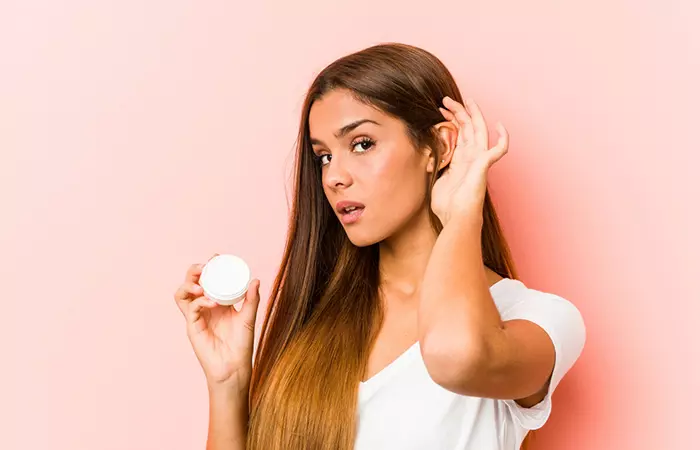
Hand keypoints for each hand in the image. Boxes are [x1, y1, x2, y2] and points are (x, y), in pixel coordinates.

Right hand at [173, 256, 260, 387]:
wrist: (235, 368)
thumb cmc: (241, 345)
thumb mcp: (248, 318)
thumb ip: (251, 300)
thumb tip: (255, 280)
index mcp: (217, 302)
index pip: (207, 279)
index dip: (209, 267)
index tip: (217, 258)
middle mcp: (204, 307)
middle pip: (190, 282)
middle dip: (194, 271)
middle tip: (205, 266)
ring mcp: (197, 317)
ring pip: (182, 294)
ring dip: (189, 284)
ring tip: (201, 284)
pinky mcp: (192, 328)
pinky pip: (190, 309)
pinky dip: (200, 301)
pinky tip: (212, 302)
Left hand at [431, 97, 508, 225]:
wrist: (455, 218)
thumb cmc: (446, 205)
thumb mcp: (435, 179)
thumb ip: (434, 165)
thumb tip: (423, 155)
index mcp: (460, 160)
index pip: (458, 133)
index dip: (450, 120)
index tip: (438, 111)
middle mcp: (471, 157)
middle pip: (468, 127)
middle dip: (457, 112)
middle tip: (445, 100)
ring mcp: (479, 160)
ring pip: (479, 130)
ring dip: (470, 114)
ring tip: (459, 100)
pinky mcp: (485, 165)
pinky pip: (500, 149)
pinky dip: (503, 138)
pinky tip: (500, 126)